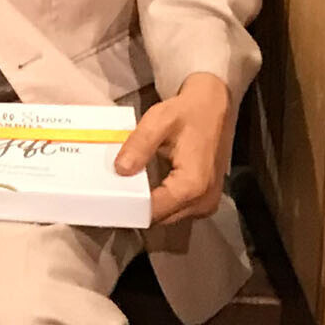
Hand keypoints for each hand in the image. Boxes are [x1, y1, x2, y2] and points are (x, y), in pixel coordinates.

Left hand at [114, 75, 233, 227]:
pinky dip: (161, 201)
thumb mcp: (159, 121)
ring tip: (131, 185)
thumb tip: (120, 170)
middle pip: (160, 218)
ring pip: (167, 217)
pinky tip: (148, 186)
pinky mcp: (206, 201)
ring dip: (149, 204)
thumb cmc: (189, 112)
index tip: (109, 197)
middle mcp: (203, 202)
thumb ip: (139, 146)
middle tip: (116, 188)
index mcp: (192, 185)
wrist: (215, 106)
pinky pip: (177, 210)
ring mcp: (207, 205)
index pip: (153, 211)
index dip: (129, 206)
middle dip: (137, 206)